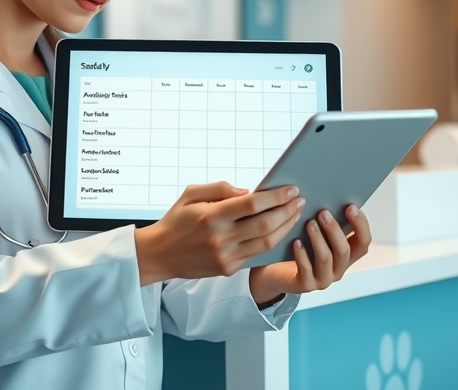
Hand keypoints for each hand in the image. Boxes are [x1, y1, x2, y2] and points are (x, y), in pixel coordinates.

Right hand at [134, 181, 304, 285]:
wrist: (159, 254)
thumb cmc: (176, 219)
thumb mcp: (191, 194)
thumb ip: (220, 188)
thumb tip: (250, 192)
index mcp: (211, 216)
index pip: (252, 204)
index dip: (276, 196)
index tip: (291, 188)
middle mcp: (220, 238)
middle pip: (265, 224)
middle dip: (287, 211)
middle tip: (299, 200)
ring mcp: (225, 257)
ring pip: (266, 242)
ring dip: (285, 227)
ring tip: (295, 214)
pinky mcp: (227, 269)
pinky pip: (256, 255)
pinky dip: (272, 241)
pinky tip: (281, 230)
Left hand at [248, 204, 370, 305]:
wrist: (275, 271)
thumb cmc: (298, 244)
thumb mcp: (315, 232)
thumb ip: (324, 220)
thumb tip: (326, 194)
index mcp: (346, 254)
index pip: (363, 242)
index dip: (361, 225)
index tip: (351, 206)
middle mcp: (338, 268)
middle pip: (345, 250)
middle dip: (335, 230)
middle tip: (323, 212)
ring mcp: (323, 279)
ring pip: (326, 259)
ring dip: (318, 239)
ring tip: (309, 223)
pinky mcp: (305, 285)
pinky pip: (306, 270)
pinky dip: (302, 254)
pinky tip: (295, 241)